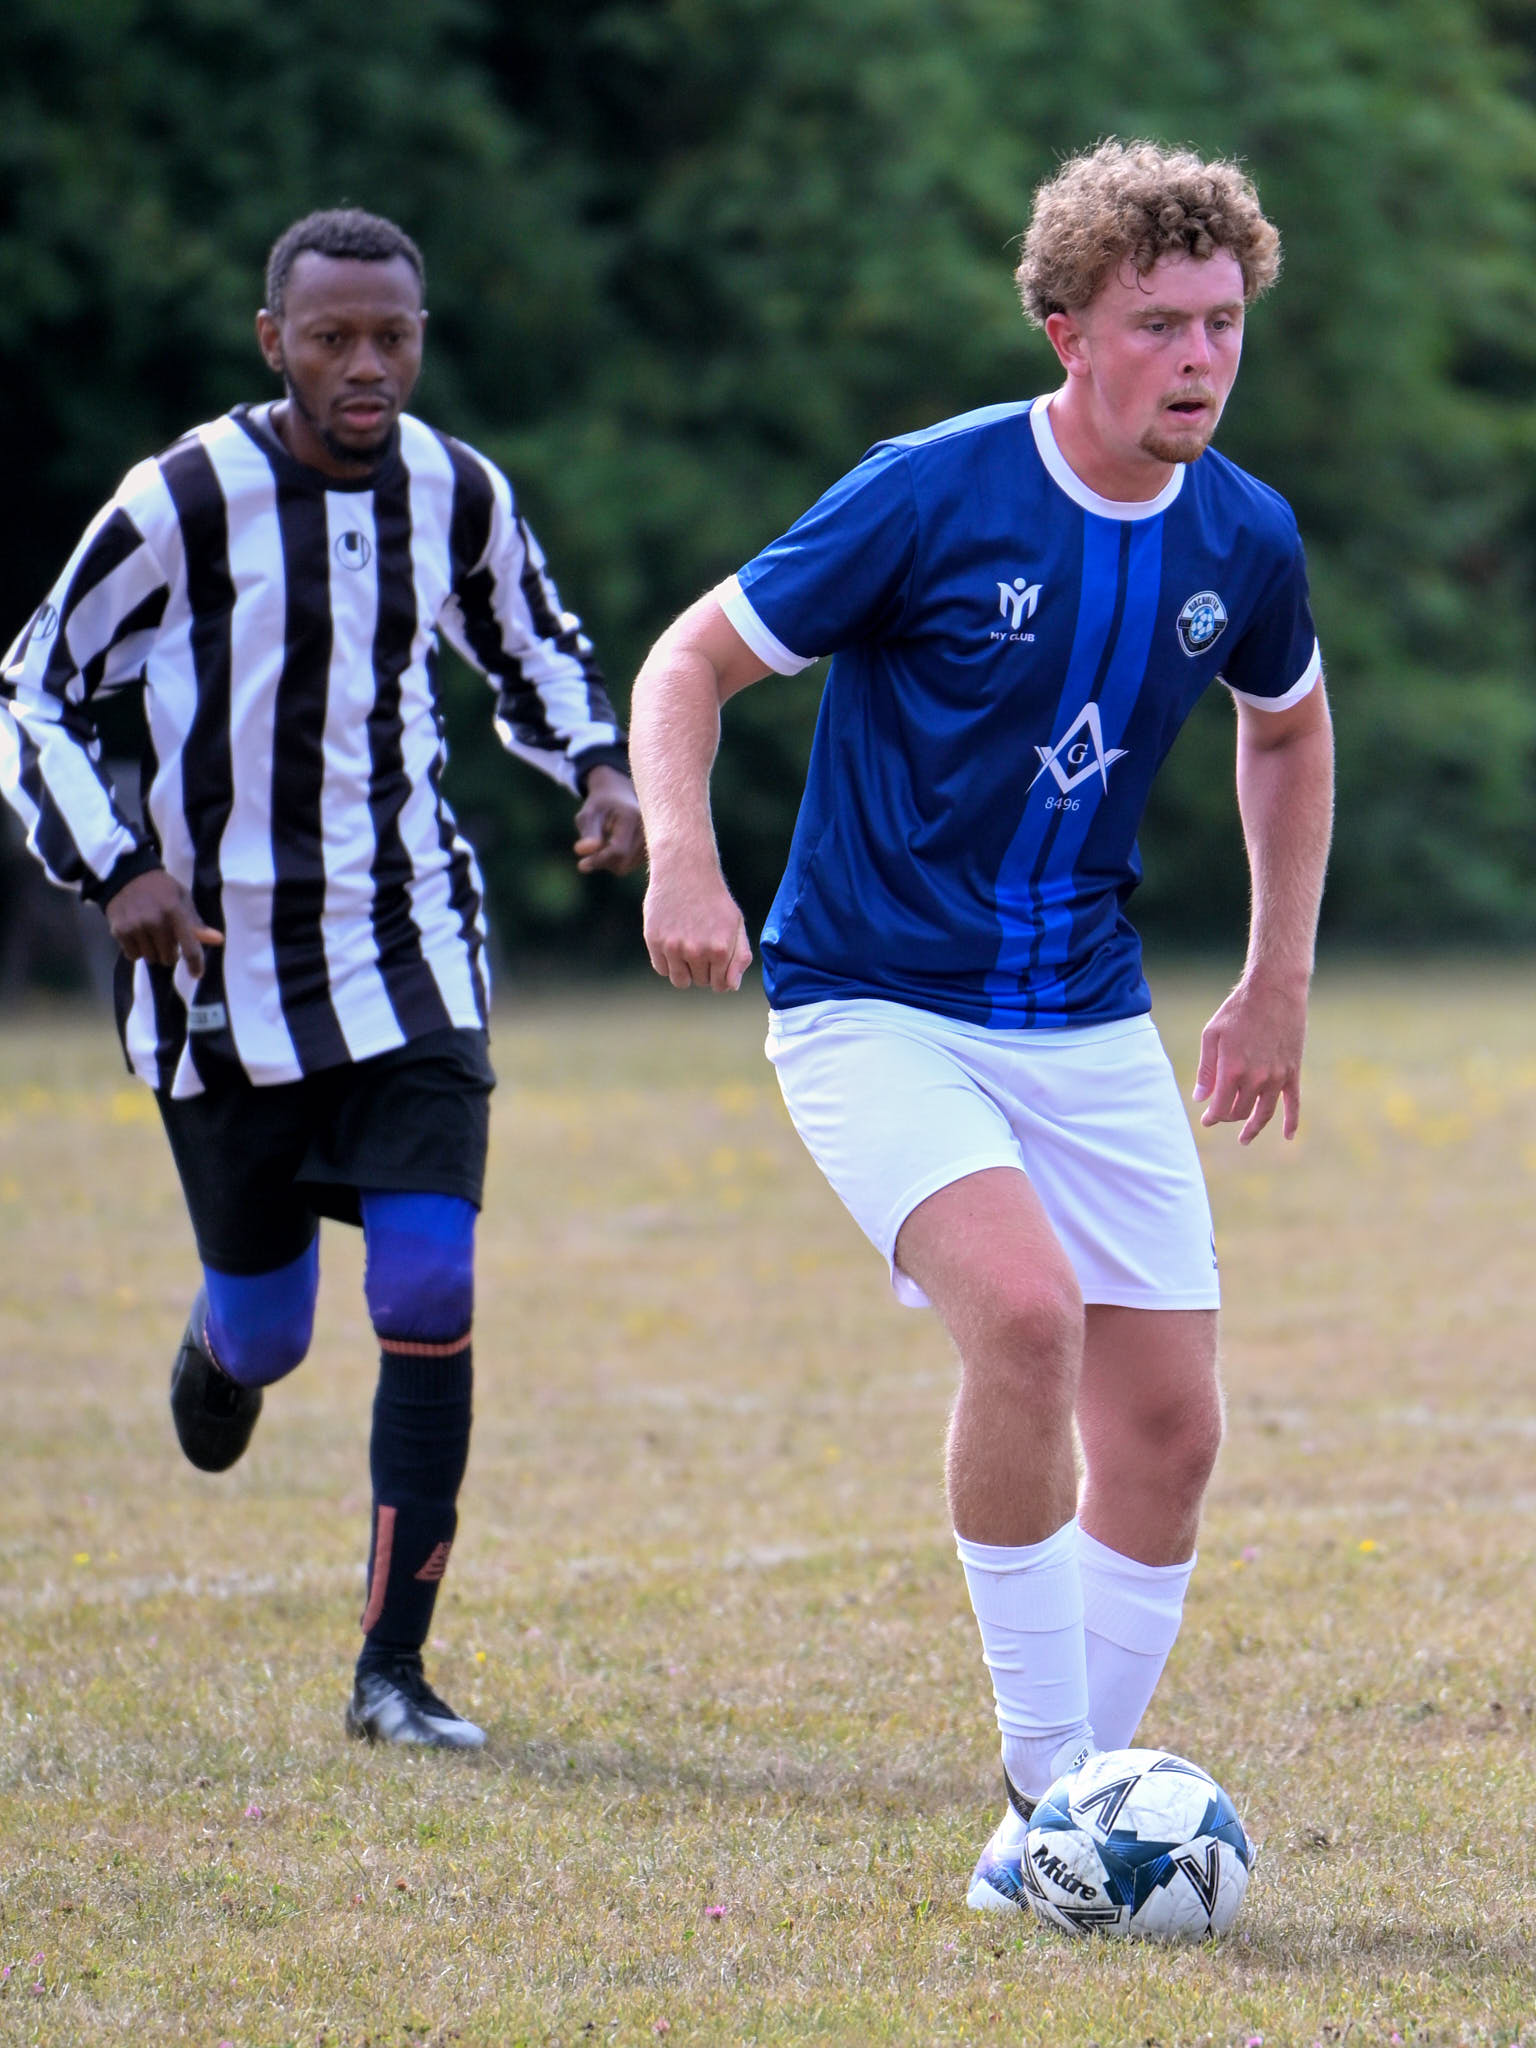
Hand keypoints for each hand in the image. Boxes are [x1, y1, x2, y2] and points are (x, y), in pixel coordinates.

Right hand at [106, 870, 222, 976]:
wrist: (125, 875)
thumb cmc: (160, 888)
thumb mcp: (182, 898)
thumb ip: (197, 922)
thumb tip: (218, 940)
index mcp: (175, 912)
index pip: (189, 947)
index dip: (195, 964)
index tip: (196, 974)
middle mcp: (155, 921)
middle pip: (168, 958)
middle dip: (170, 953)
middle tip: (167, 939)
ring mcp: (136, 927)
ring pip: (150, 958)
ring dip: (153, 951)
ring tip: (150, 934)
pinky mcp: (119, 931)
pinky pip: (133, 956)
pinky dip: (137, 950)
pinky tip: (137, 934)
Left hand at [574, 766, 644, 874]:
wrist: (621, 797)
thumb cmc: (601, 806)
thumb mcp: (589, 814)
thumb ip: (587, 832)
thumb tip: (581, 851)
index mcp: (632, 817)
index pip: (617, 851)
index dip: (598, 860)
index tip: (581, 864)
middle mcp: (648, 830)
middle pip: (622, 864)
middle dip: (603, 860)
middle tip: (592, 846)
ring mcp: (653, 841)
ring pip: (625, 867)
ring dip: (609, 861)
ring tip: (605, 841)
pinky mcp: (652, 851)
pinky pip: (629, 866)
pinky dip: (618, 860)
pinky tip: (616, 845)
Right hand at [643, 860, 752, 991]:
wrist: (685, 871)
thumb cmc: (714, 899)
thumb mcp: (736, 924)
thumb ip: (739, 957)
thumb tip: (731, 986)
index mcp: (721, 950)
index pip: (721, 985)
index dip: (720, 975)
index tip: (717, 959)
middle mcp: (696, 952)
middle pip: (700, 982)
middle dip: (703, 970)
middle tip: (702, 944)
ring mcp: (673, 948)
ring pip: (679, 980)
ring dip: (685, 970)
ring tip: (687, 947)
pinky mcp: (654, 941)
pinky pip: (661, 968)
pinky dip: (668, 962)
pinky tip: (673, 942)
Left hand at [1192, 973, 1307, 1143]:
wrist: (1275, 990)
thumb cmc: (1238, 1010)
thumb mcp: (1212, 1035)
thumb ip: (1206, 1070)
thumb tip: (1200, 1098)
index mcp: (1232, 1070)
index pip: (1220, 1108)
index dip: (1212, 1118)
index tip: (1206, 1120)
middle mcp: (1256, 1078)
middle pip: (1240, 1111)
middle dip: (1228, 1117)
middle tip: (1220, 1116)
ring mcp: (1277, 1077)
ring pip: (1264, 1113)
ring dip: (1253, 1128)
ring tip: (1245, 1138)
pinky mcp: (1293, 1071)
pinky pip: (1294, 1103)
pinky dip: (1291, 1122)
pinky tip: (1287, 1136)